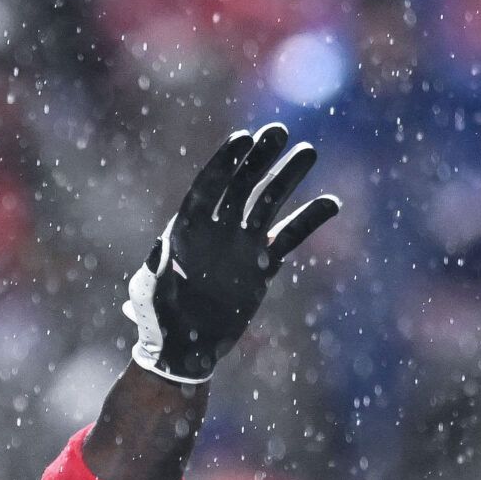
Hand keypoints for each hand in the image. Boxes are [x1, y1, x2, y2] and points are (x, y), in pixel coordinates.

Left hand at [125, 122, 340, 383]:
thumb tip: (162, 249)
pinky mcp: (262, 265)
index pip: (208, 186)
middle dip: (259, 159)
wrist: (183, 349)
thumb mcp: (150, 291)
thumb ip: (158, 268)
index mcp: (186, 229)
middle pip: (240, 185)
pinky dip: (307, 222)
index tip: (244, 138)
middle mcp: (216, 230)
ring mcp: (241, 244)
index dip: (225, 162)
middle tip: (280, 131)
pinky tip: (331, 204)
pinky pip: (288, 238)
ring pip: (267, 203)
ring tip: (308, 152)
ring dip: (287, 178)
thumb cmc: (157, 318)